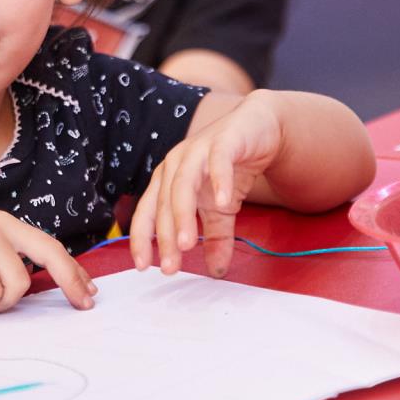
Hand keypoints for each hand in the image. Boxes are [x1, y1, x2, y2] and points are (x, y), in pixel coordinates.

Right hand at [0, 212, 96, 312]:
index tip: (88, 291)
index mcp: (5, 225)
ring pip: (17, 288)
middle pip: (51, 255)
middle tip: (83, 305)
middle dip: (71, 282)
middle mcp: (0, 225)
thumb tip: (44, 287)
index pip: (49, 246)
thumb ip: (8, 265)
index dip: (73, 270)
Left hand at [129, 92, 283, 277]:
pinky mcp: (223, 141)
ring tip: (189, 244)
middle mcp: (176, 164)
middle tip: (171, 266)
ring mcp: (197, 150)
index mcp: (168, 180)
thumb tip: (217, 271)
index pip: (148, 212)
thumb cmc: (231, 166)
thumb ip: (217, 238)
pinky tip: (223, 202)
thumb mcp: (222, 209)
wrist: (257, 128)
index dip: (142, 239)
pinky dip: (219, 181)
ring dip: (183, 215)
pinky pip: (218, 162)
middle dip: (166, 237)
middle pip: (164, 203)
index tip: (142, 266)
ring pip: (183, 184)